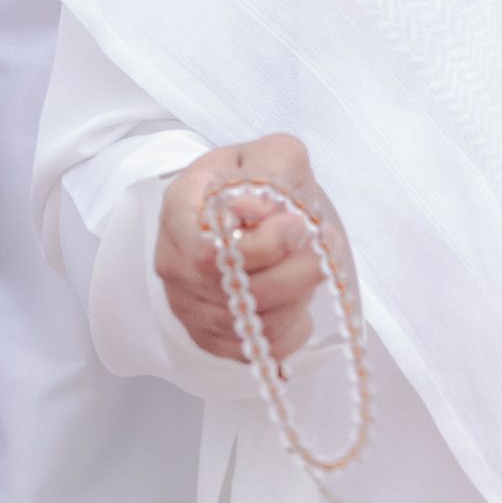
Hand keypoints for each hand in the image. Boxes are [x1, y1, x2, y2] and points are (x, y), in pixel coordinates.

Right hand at [156, 134, 349, 364]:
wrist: (245, 204)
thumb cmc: (257, 179)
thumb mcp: (273, 153)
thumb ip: (274, 169)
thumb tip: (266, 213)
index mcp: (181, 209)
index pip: (209, 252)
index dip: (263, 248)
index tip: (300, 225)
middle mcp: (174, 261)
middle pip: (238, 294)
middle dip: (296, 274)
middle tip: (326, 246)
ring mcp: (188, 304)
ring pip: (254, 325)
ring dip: (299, 298)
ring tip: (313, 265)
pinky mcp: (209, 336)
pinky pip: (260, 349)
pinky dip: (292, 327)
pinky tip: (300, 298)